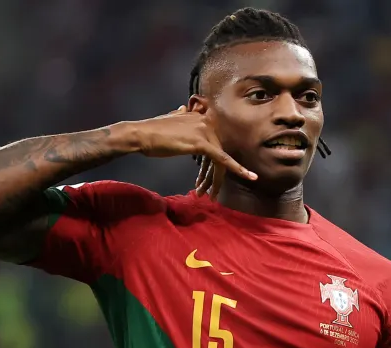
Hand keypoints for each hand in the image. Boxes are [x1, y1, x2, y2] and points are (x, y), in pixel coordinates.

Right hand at [123, 106, 255, 198]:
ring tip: (209, 195)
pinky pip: (223, 160)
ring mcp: (206, 131)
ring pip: (219, 160)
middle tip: (206, 192)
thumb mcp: (169, 120)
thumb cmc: (150, 132)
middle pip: (218, 154)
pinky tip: (249, 177)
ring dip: (215, 180)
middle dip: (212, 176)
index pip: (212, 144)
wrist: (140, 134)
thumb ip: (179, 115)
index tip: (203, 180)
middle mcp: (206, 122)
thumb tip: (183, 108)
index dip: (208, 166)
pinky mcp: (203, 143)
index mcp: (200, 117)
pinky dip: (237, 169)